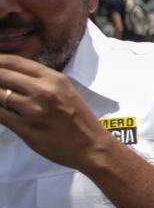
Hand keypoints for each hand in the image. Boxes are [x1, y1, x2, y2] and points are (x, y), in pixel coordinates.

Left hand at [0, 55, 118, 170]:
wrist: (90, 145)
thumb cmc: (78, 118)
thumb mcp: (64, 91)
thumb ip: (39, 81)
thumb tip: (9, 76)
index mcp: (53, 78)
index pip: (14, 62)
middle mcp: (43, 91)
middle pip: (1, 76)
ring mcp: (33, 110)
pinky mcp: (25, 128)